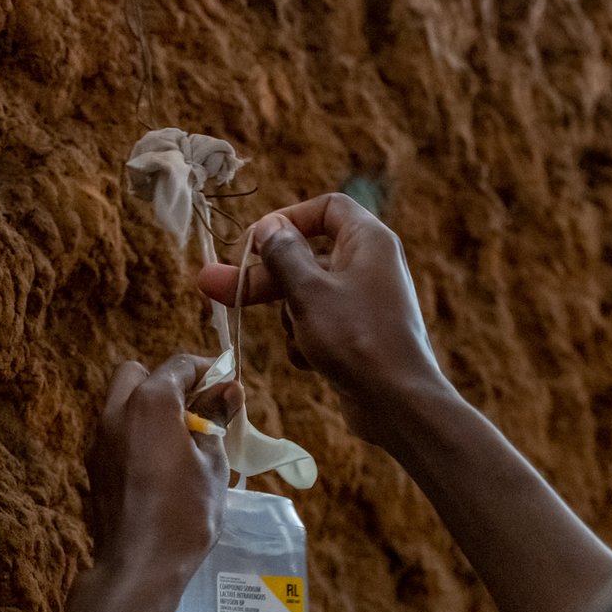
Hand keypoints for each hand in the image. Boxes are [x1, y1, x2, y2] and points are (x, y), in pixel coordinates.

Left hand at [88, 353, 234, 581]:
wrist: (139, 565)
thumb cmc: (186, 513)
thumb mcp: (213, 464)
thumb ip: (216, 420)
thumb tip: (227, 392)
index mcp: (150, 403)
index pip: (178, 366)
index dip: (207, 370)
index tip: (227, 385)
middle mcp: (117, 412)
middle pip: (138, 374)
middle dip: (167, 382)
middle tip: (197, 408)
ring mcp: (100, 439)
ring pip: (122, 403)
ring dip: (150, 408)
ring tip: (182, 438)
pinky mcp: (94, 465)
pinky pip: (116, 433)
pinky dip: (137, 433)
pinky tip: (161, 463)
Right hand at [195, 193, 458, 446]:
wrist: (398, 403)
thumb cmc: (356, 338)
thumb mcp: (308, 291)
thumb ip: (283, 255)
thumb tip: (269, 227)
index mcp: (368, 240)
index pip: (326, 208)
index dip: (287, 219)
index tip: (254, 242)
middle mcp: (369, 265)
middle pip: (306, 256)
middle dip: (263, 276)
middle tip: (213, 286)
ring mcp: (363, 302)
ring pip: (307, 294)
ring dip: (290, 316)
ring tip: (298, 339)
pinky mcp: (357, 335)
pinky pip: (319, 324)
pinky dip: (308, 340)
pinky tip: (311, 360)